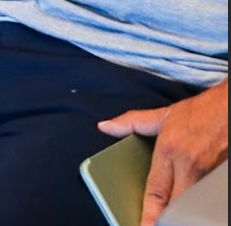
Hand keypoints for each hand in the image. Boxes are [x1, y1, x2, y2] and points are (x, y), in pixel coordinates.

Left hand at [98, 79, 228, 225]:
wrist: (228, 109)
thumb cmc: (197, 113)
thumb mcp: (161, 115)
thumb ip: (131, 122)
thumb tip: (104, 126)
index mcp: (169, 151)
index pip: (156, 189)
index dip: (150, 214)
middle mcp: (189, 166)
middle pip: (176, 204)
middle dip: (167, 219)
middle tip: (155, 225)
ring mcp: (208, 175)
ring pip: (193, 205)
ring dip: (183, 213)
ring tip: (173, 217)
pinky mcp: (221, 179)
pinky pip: (208, 199)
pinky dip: (200, 206)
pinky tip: (193, 210)